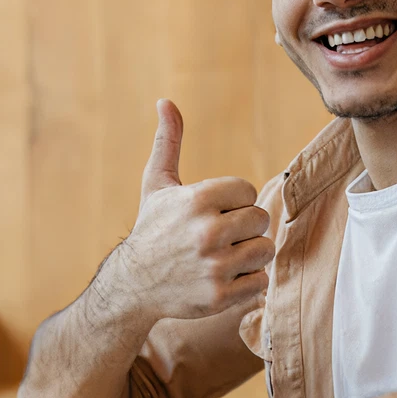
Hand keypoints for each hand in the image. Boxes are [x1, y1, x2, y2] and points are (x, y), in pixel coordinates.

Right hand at [97, 99, 272, 322]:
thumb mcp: (157, 184)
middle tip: (221, 236)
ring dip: (249, 255)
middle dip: (244, 228)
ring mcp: (215, 266)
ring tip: (223, 256)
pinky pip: (260, 282)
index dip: (233, 202)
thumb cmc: (151, 229)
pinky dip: (247, 283)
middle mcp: (208, 232)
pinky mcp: (220, 296)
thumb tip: (165, 101)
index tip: (213, 212)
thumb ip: (168, 142)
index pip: (247, 191)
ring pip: (265, 251)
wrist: (131, 285)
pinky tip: (222, 278)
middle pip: (260, 220)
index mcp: (198, 199)